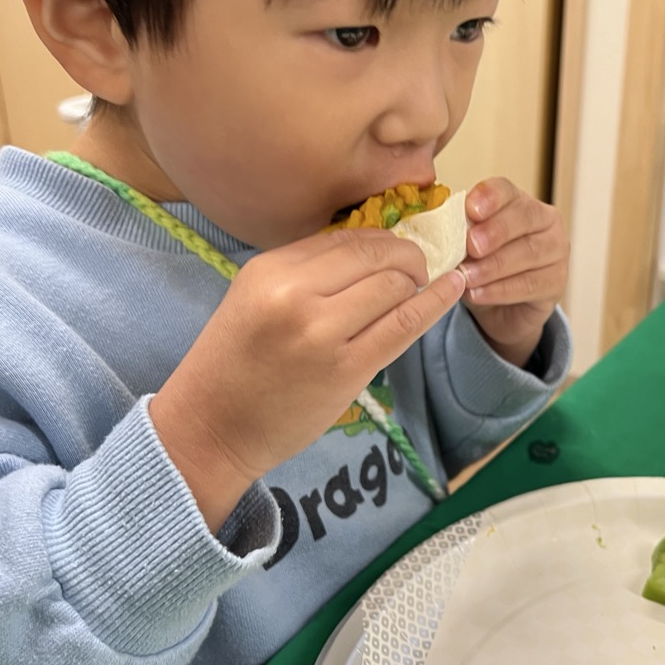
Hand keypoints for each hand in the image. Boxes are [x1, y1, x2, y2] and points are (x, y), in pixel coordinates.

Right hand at [150, 229, 464, 529]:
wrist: (211, 427)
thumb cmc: (234, 365)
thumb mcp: (254, 299)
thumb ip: (305, 273)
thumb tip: (370, 250)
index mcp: (270, 270)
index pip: (345, 237)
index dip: (382, 239)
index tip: (398, 248)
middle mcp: (295, 293)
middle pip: (375, 255)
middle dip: (408, 256)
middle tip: (421, 266)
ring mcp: (323, 333)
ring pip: (394, 286)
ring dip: (420, 281)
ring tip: (427, 286)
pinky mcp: (347, 370)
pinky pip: (404, 325)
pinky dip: (435, 303)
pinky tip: (454, 290)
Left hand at [459, 178, 568, 367]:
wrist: (500, 309)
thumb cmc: (482, 267)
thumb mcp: (465, 247)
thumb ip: (459, 233)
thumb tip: (439, 231)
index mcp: (518, 201)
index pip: (507, 190)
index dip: (490, 197)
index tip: (471, 210)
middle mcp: (544, 220)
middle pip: (524, 217)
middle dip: (495, 231)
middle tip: (471, 245)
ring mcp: (556, 250)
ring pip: (529, 252)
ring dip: (494, 265)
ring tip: (467, 276)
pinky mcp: (556, 281)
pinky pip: (530, 283)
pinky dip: (501, 290)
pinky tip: (478, 293)